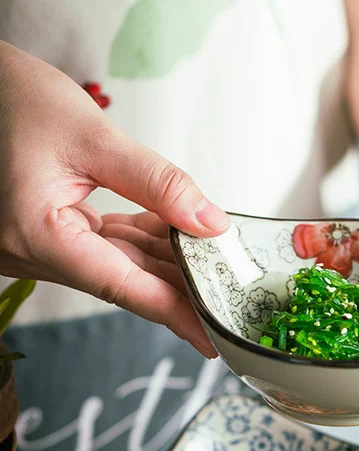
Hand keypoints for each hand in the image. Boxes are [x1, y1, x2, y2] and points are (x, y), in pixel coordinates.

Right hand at [0, 42, 229, 357]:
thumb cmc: (11, 99)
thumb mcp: (93, 137)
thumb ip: (158, 183)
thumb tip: (211, 224)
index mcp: (38, 235)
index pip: (122, 286)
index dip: (173, 314)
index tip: (212, 338)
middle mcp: (32, 253)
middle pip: (125, 281)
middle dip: (179, 285)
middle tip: (230, 297)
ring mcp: (39, 247)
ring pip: (118, 266)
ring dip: (165, 262)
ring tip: (214, 261)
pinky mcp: (47, 235)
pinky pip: (104, 247)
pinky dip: (141, 242)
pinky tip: (177, 235)